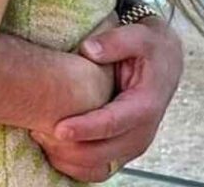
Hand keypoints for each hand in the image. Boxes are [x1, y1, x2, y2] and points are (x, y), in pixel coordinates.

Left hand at [31, 17, 182, 181]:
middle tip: (38, 134)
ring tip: (40, 140)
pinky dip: (77, 165)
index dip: (85, 128)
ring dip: (72, 159)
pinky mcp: (123, 147)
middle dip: (72, 148)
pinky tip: (52, 151)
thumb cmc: (149, 48)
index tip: (58, 129)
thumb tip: (89, 50)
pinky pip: (100, 167)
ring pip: (101, 165)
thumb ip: (116, 41)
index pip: (113, 123)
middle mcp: (142, 131)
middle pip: (105, 152)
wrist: (165, 62)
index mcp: (146, 105)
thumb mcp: (138, 35)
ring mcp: (133, 143)